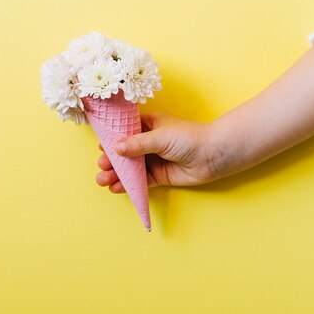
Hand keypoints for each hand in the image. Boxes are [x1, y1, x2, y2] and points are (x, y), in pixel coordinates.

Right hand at [95, 112, 218, 192]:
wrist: (213, 155)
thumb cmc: (189, 138)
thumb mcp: (160, 137)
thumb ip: (137, 144)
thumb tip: (116, 149)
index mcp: (148, 125)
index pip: (125, 131)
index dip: (112, 139)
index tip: (100, 147)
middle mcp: (149, 142)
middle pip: (125, 152)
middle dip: (112, 160)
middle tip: (102, 167)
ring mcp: (154, 159)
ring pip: (130, 168)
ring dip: (116, 174)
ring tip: (103, 181)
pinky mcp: (159, 175)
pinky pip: (140, 181)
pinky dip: (128, 185)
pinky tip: (116, 188)